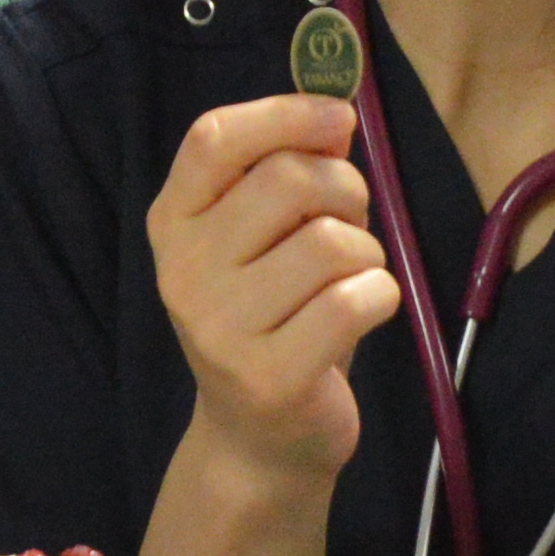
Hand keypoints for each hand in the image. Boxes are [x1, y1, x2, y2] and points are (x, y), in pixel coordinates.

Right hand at [145, 91, 393, 475]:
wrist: (258, 442)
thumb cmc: (274, 319)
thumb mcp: (265, 240)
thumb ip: (289, 173)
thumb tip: (337, 114)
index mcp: (173, 222)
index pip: (213, 137)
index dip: (285, 113)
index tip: (338, 120)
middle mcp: (183, 271)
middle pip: (289, 180)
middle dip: (346, 190)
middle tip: (351, 225)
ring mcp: (220, 329)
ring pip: (331, 242)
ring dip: (367, 254)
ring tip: (351, 281)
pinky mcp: (270, 377)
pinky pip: (356, 300)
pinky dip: (381, 296)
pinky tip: (364, 314)